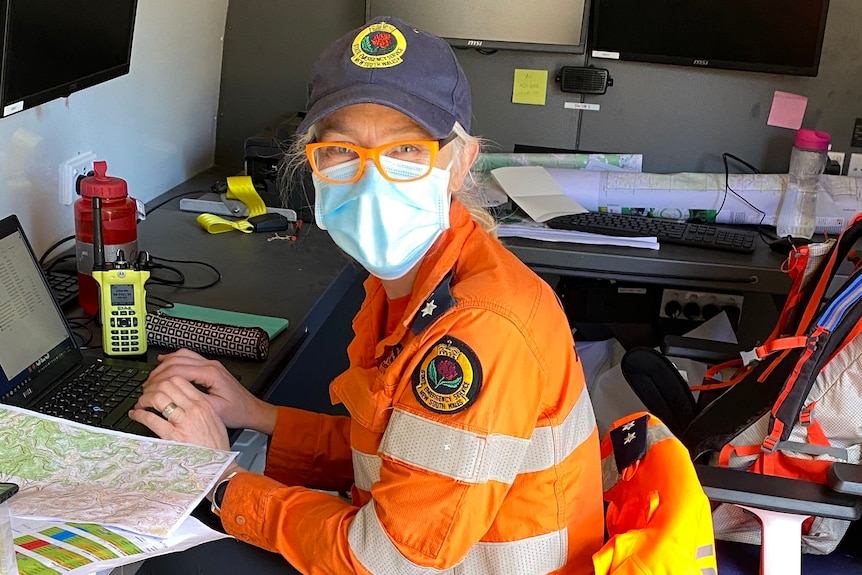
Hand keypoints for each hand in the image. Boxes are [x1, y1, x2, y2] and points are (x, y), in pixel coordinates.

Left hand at [129, 375, 231, 450]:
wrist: (219, 465)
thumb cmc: (216, 446)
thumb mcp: (214, 419)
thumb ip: (200, 406)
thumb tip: (181, 398)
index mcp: (204, 404)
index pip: (180, 380)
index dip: (164, 379)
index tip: (158, 385)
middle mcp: (194, 410)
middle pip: (167, 385)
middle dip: (152, 387)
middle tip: (146, 393)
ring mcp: (183, 422)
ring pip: (158, 397)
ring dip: (144, 399)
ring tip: (140, 404)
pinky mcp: (172, 436)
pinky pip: (151, 419)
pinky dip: (139, 414)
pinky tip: (136, 415)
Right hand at [143, 349, 277, 433]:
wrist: (251, 410)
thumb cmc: (236, 412)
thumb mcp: (213, 410)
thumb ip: (193, 401)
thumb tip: (171, 399)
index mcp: (211, 374)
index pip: (178, 370)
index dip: (160, 380)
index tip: (149, 389)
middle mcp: (211, 365)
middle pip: (177, 361)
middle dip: (158, 372)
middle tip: (147, 385)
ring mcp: (211, 364)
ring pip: (182, 355)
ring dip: (164, 365)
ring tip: (152, 378)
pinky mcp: (210, 368)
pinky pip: (188, 357)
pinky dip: (174, 359)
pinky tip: (164, 362)